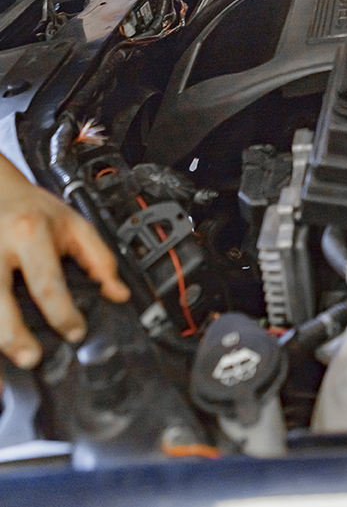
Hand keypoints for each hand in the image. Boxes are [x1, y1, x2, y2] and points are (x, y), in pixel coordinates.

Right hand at [0, 153, 128, 373]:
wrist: (0, 190)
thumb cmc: (36, 211)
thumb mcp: (74, 224)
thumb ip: (100, 258)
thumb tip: (118, 293)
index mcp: (30, 234)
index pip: (47, 281)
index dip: (62, 312)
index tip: (75, 332)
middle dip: (13, 334)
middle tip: (30, 358)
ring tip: (4, 374)